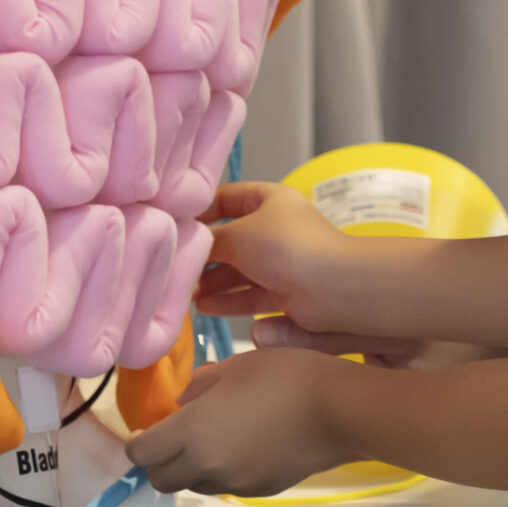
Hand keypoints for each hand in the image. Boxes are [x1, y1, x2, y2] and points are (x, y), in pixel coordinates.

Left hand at [126, 348, 353, 495]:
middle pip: (162, 480)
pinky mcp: (259, 491)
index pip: (141, 455)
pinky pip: (226, 485)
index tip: (148, 429)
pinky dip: (224, 472)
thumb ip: (198, 388)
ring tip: (217, 439)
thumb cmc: (283, 375)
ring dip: (193, 468)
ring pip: (194, 485)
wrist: (338, 409)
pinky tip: (247, 446)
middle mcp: (206, 465)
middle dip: (160, 462)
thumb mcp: (234, 366)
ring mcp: (234, 483)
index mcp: (191, 432)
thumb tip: (182, 405)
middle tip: (176, 438)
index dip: (137, 443)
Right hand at [193, 184, 397, 342]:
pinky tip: (205, 307)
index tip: (174, 227)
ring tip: (186, 294)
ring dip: (212, 281)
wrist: (333, 287)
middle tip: (177, 269)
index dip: (201, 211)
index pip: (227, 198)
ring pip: (239, 270)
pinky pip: (250, 293)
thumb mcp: (238, 234)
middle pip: (231, 239)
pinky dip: (228, 300)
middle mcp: (275, 228)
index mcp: (269, 200)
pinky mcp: (284, 291)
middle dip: (204, 255)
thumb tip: (187, 244)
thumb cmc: (285, 247)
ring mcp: (281, 261)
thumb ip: (209, 239)